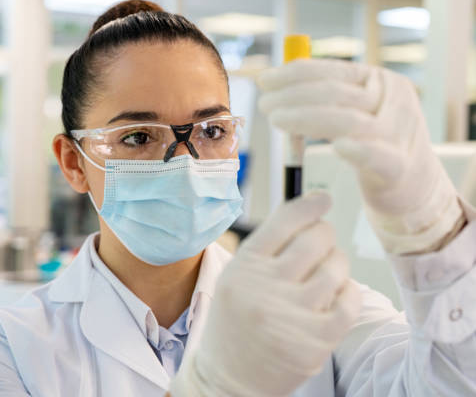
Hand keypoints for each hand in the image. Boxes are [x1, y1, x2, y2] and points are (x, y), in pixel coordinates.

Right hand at [169, 192, 361, 396]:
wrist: (229, 378)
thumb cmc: (235, 321)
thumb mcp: (237, 277)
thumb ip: (267, 248)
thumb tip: (310, 214)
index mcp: (244, 266)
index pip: (285, 220)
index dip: (310, 204)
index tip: (322, 199)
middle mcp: (266, 286)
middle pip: (317, 238)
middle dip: (324, 235)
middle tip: (321, 243)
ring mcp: (293, 314)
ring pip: (337, 267)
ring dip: (337, 263)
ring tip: (325, 273)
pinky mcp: (316, 340)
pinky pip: (349, 299)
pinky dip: (348, 292)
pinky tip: (335, 295)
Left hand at [257, 59, 463, 253]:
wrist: (416, 188)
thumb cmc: (376, 147)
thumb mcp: (354, 114)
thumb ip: (326, 100)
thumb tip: (278, 86)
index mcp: (381, 82)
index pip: (333, 71)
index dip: (294, 74)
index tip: (264, 81)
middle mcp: (393, 101)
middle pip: (336, 93)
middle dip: (293, 96)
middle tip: (264, 104)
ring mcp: (399, 133)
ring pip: (348, 121)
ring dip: (305, 118)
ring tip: (275, 119)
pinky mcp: (399, 167)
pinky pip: (376, 155)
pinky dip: (356, 150)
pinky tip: (335, 147)